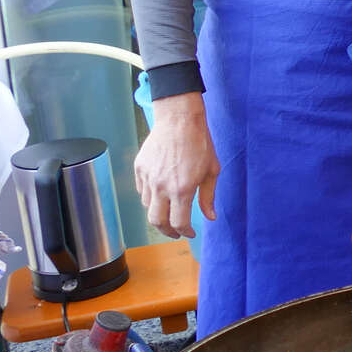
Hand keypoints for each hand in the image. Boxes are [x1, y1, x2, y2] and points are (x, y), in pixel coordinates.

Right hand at [134, 92, 218, 238]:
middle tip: (176, 231)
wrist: (179, 119)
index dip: (185, 232)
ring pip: (148, 206)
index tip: (189, 232)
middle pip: (157, 222)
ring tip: (170, 209)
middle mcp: (161, 187)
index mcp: (182, 190)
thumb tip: (210, 217)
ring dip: (159, 212)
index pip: (178, 223)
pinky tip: (161, 192)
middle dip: (167, 231)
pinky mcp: (139, 168)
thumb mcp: (212, 171)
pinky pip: (142, 190)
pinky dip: (150, 197)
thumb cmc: (200, 144)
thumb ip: (208, 197)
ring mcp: (148, 177)